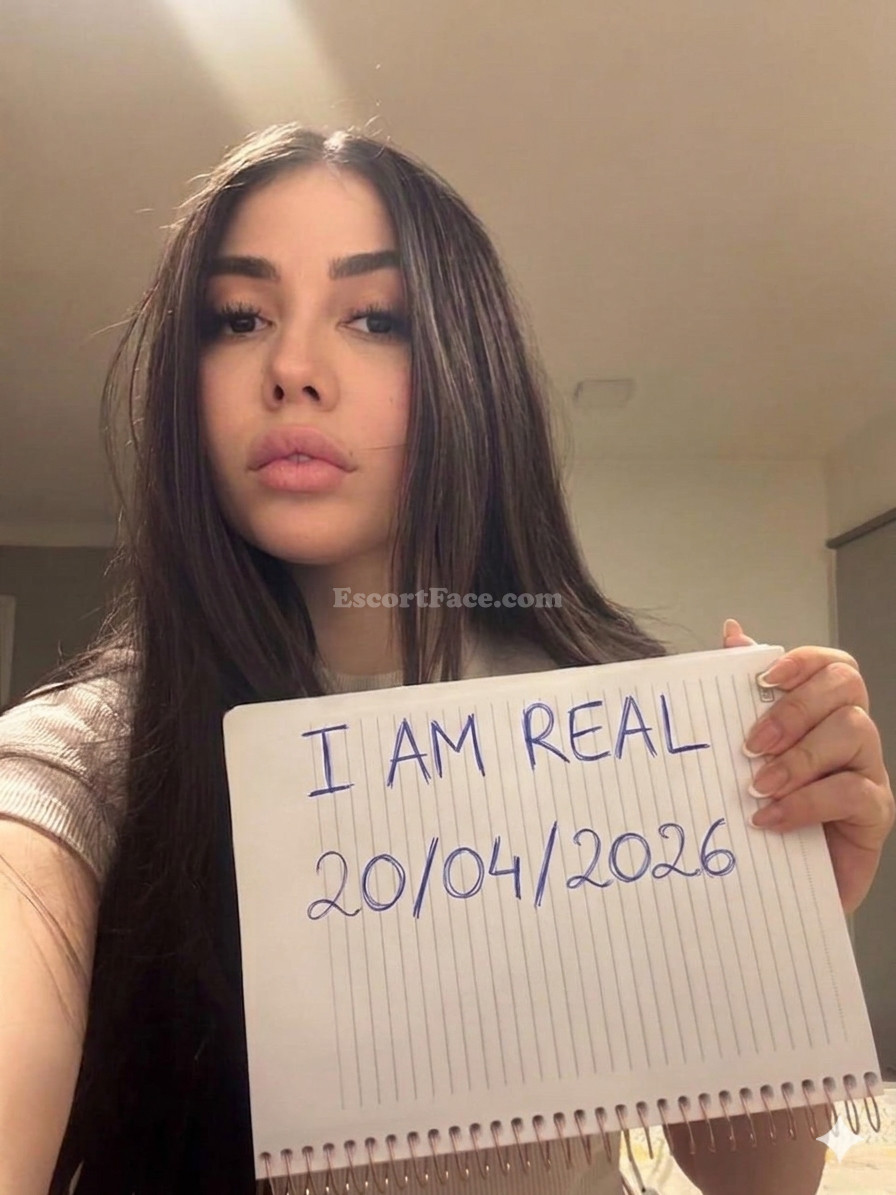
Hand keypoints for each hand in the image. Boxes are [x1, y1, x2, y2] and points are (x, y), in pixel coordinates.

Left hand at [722, 618, 894, 914]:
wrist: (775, 885)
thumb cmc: (761, 808)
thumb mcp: (741, 751)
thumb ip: (738, 694)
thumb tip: (733, 631)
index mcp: (821, 711)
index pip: (831, 665)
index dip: (802, 661)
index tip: (762, 679)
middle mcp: (851, 733)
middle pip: (846, 687)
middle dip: (795, 708)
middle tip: (750, 744)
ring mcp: (868, 770)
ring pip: (854, 730)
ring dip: (798, 757)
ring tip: (757, 787)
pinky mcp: (874, 815)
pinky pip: (853, 792)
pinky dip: (807, 802)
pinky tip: (771, 818)